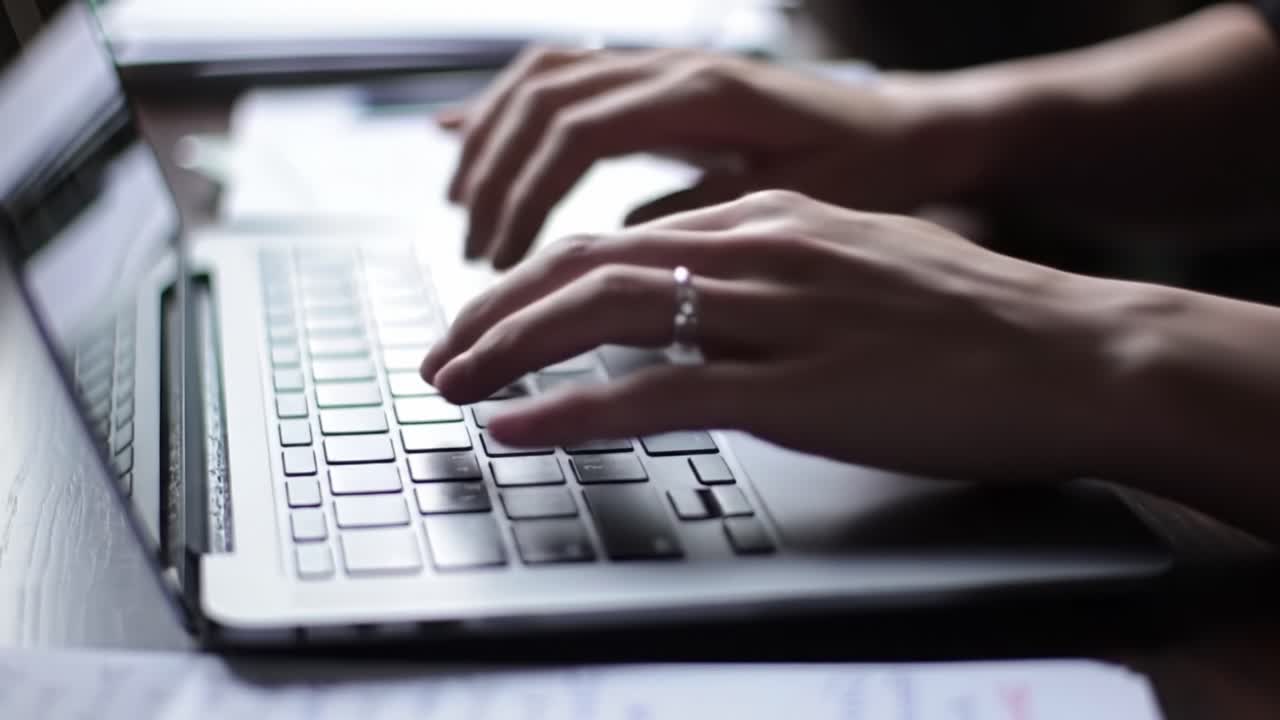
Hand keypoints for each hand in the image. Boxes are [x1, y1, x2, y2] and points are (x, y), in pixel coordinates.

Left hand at [421, 190, 1119, 479]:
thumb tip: (699, 311)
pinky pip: (658, 392)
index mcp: (770, 221)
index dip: (538, 280)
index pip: (620, 240)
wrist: (1072, 349)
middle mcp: (759, 249)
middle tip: (443, 353)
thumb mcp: (854, 270)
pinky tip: (522, 425)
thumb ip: (770, 279)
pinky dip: (576, 409)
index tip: (490, 316)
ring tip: (454, 382)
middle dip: (499, 309)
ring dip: (512, 349)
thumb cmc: (972, 322)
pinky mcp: (798, 385)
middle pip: (590, 265)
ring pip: (606, 314)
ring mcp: (775, 314)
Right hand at [439, 46, 976, 268]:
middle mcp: (673, 65)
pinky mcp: (659, 86)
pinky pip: (565, 80)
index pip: (576, 134)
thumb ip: (703, 218)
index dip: (526, 199)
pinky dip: (509, 110)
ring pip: (542, 81)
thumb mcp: (795, 204)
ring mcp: (662, 67)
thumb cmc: (869, 169)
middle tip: (475, 258)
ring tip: (463, 210)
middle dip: (494, 179)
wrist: (913, 128)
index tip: (504, 265)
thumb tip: (616, 252)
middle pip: (542, 101)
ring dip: (491, 143)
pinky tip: (467, 135)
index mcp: (705, 93)